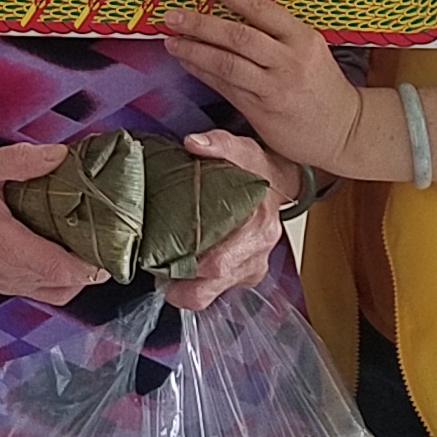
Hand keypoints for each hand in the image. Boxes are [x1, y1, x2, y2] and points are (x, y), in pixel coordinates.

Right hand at [0, 143, 109, 304]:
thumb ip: (21, 160)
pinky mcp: (6, 284)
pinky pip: (47, 290)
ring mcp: (6, 283)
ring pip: (60, 292)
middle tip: (112, 236)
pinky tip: (71, 248)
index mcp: (2, 244)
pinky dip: (65, 276)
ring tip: (94, 241)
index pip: (57, 268)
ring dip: (80, 274)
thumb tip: (61, 155)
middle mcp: (7, 272)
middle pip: (66, 286)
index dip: (90, 264)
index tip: (114, 243)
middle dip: (93, 266)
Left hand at [161, 0, 360, 171]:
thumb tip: (234, 8)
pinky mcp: (263, 111)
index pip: (260, 8)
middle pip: (238, 37)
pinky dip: (203, 73)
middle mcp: (290, 61)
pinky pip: (226, 87)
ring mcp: (275, 88)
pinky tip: (187, 62)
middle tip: (173, 15)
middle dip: (201, 24)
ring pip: (227, 64)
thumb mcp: (309, 49)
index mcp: (303, 38)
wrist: (345, 129)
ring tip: (172, 40)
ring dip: (194, 51)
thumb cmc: (321, 84)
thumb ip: (277, 33)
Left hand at [161, 129, 291, 310]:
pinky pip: (217, 291)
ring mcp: (252, 268)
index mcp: (258, 228)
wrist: (278, 184)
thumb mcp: (241, 150)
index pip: (221, 262)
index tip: (163, 259)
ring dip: (187, 287)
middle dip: (183, 286)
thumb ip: (219, 144)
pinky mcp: (244, 275)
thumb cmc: (257, 171)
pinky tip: (182, 269)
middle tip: (157, 273)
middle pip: (215, 284)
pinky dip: (196, 285)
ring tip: (165, 270)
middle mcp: (257, 254)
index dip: (190, 267)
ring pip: (214, 293)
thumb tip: (194, 143)